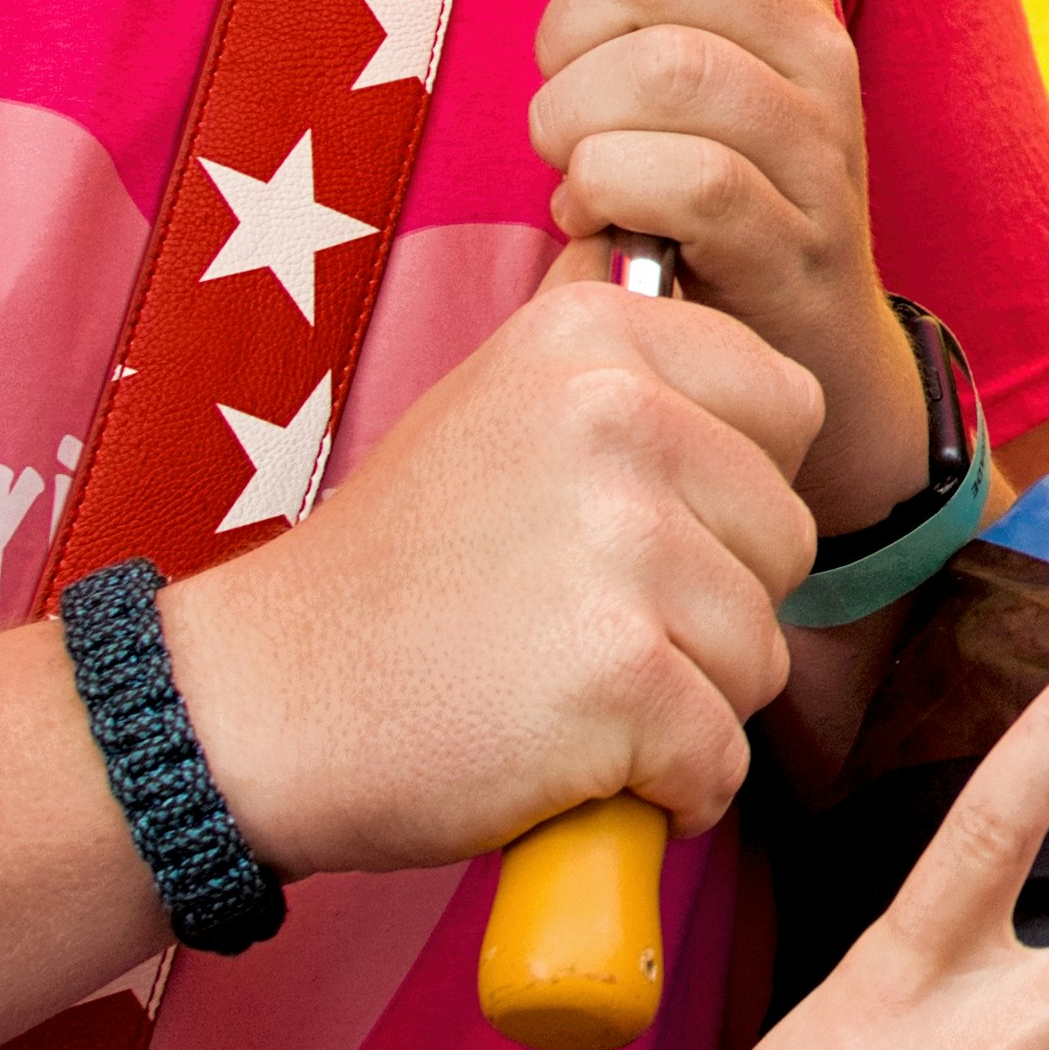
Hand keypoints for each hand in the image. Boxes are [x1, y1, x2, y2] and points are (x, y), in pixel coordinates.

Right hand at [168, 258, 824, 882]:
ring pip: (763, 652)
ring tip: (564, 685)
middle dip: (715, 605)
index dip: (732, 492)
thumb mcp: (498, 400)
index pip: (788, 406)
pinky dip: (665, 788)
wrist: (260, 700)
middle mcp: (619, 415)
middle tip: (582, 622)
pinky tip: (572, 761)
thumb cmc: (397, 571)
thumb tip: (698, 261)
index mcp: (596, 335)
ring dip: (688, 700)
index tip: (635, 527)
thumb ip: (617, 356)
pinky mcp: (623, 673)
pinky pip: (721, 756)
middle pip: (788, 537)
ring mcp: (624, 544)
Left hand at [534, 0, 933, 526]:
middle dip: (567, 25)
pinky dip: (606, 191)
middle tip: (569, 92)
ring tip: (577, 161)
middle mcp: (818, 44)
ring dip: (574, 119)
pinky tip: (596, 214)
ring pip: (661, 67)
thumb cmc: (710, 186)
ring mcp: (818, 143)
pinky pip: (683, 180)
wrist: (802, 351)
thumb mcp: (697, 60)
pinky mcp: (794, 242)